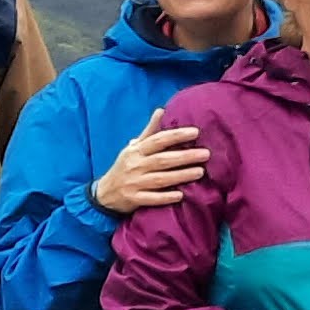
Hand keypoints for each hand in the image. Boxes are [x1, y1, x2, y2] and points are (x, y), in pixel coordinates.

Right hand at [91, 122, 210, 215]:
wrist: (104, 194)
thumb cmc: (126, 167)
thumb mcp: (134, 148)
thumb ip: (149, 132)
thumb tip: (161, 110)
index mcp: (136, 151)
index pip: (158, 140)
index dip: (176, 135)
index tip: (196, 132)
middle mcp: (135, 165)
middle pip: (162, 160)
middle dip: (185, 156)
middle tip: (206, 154)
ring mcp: (134, 183)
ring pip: (160, 179)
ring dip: (180, 175)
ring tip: (200, 172)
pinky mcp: (134, 199)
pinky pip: (151, 199)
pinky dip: (165, 197)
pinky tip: (180, 196)